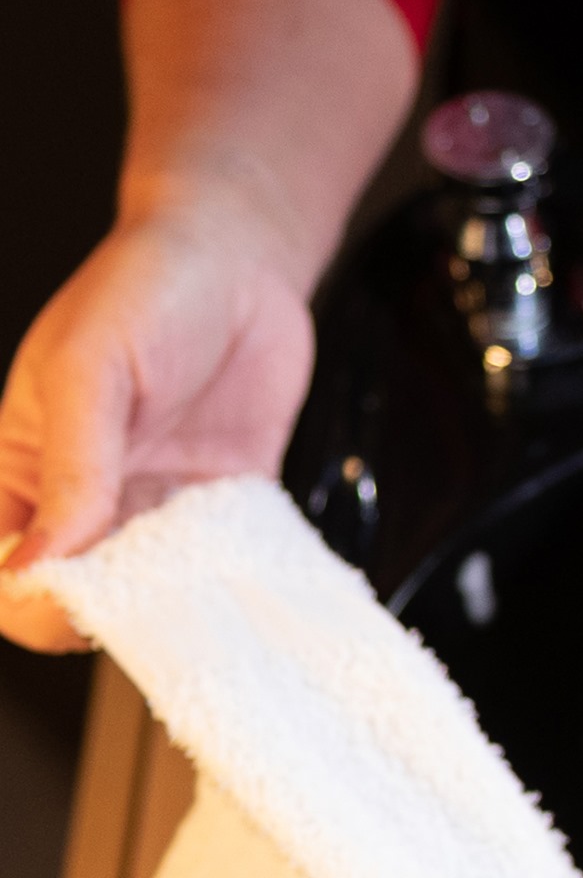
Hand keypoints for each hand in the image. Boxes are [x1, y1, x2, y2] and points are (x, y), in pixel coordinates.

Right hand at [0, 0, 417, 651]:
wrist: (240, 257)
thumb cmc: (145, 288)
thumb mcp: (90, 367)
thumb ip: (73, 464)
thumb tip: (42, 559)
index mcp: (30, 469)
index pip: (8, 572)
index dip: (34, 605)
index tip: (80, 608)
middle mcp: (95, 499)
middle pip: (89, 601)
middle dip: (120, 621)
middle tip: (164, 611)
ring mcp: (164, 507)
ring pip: (165, 596)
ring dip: (189, 612)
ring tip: (216, 603)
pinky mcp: (230, 507)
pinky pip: (232, 570)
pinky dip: (245, 587)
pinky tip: (261, 585)